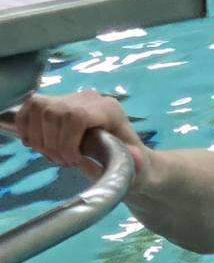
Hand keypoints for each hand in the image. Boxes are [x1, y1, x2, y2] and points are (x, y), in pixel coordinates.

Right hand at [15, 90, 146, 179]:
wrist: (126, 155)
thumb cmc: (130, 161)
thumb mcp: (137, 165)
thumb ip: (136, 162)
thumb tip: (135, 159)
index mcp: (109, 109)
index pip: (76, 116)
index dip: (67, 142)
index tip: (72, 161)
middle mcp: (89, 98)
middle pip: (53, 113)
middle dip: (53, 144)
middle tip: (65, 163)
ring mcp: (70, 98)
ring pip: (39, 108)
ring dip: (40, 138)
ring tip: (55, 157)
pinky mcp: (54, 103)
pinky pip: (30, 108)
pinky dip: (27, 127)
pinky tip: (36, 145)